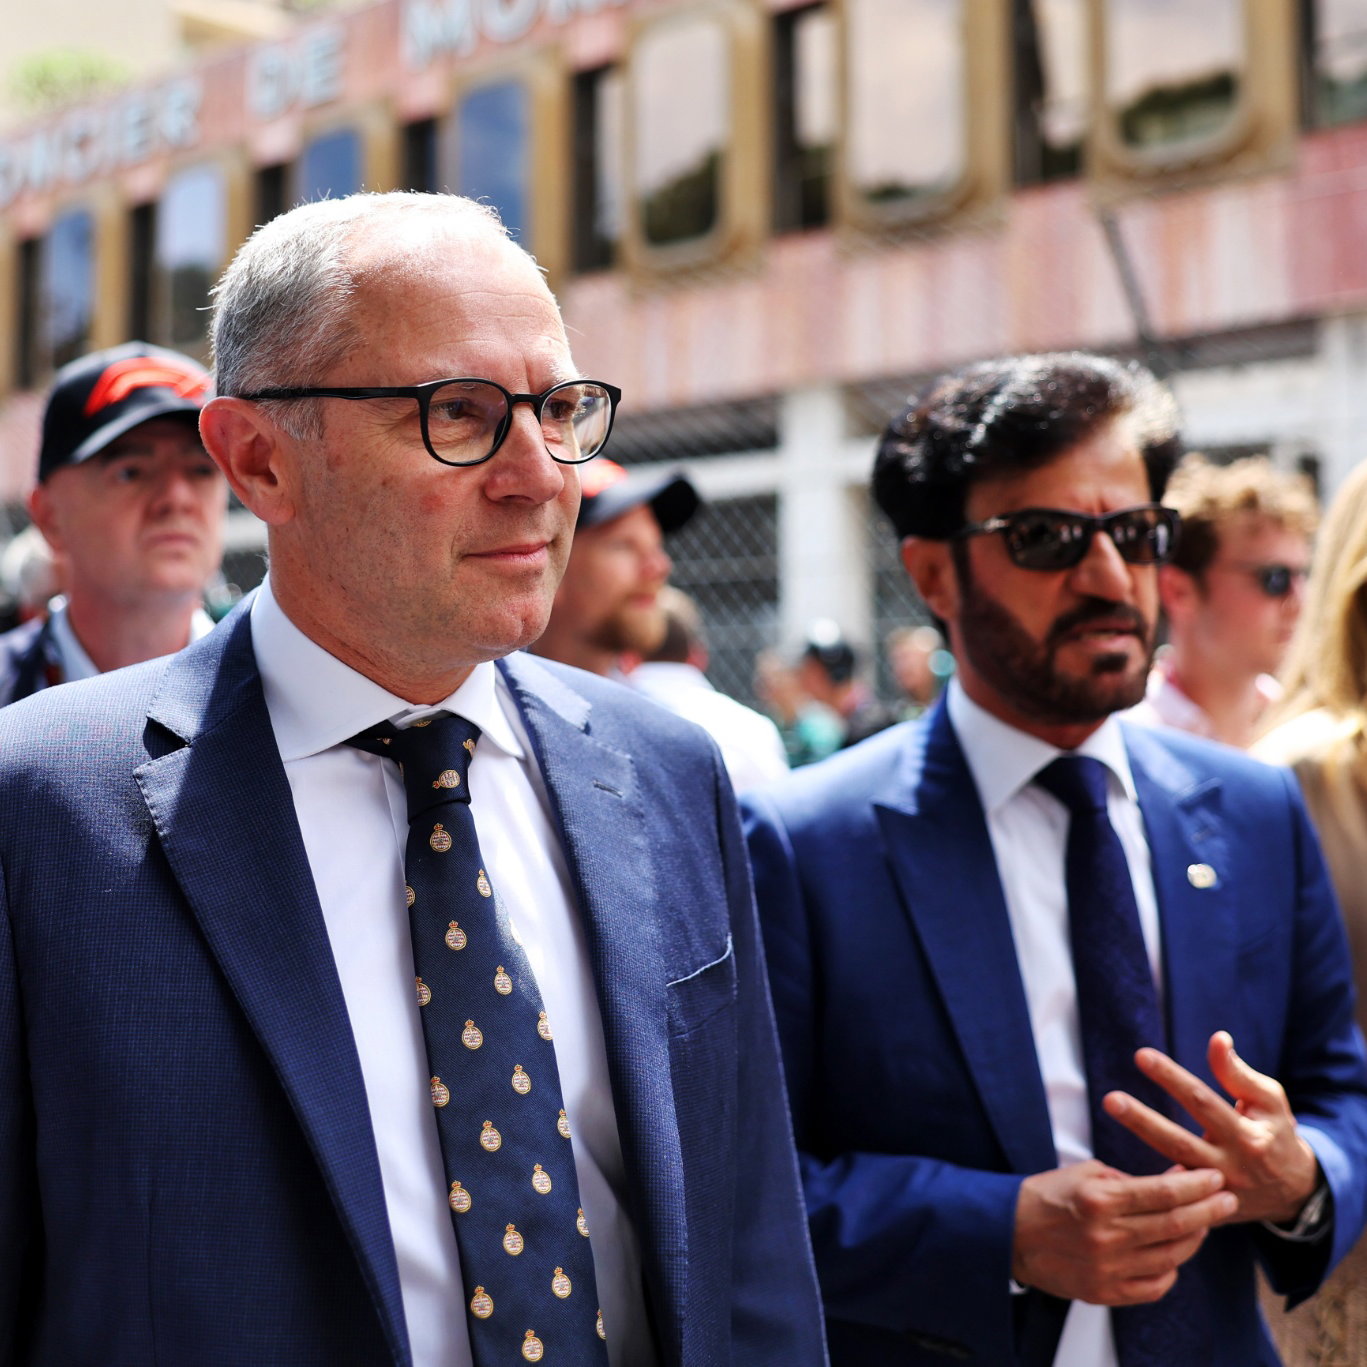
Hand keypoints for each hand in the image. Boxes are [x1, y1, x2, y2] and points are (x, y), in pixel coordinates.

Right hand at [1012, 1160, 1234, 1304]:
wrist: (1009, 1233)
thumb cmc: (1048, 1196)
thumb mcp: (1085, 1173)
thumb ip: (1129, 1180)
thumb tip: (1173, 1178)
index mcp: (1099, 1200)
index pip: (1163, 1192)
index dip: (1195, 1184)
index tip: (1214, 1176)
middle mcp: (1107, 1236)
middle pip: (1174, 1225)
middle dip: (1208, 1210)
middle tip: (1228, 1199)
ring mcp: (1108, 1268)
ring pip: (1171, 1257)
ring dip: (1195, 1238)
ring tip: (1204, 1222)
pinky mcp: (1105, 1292)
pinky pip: (1154, 1287)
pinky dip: (1171, 1270)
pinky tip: (1175, 1254)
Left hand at [1103, 1031, 1320, 1225]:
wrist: (1295, 1193)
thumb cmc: (1276, 1134)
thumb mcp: (1269, 1101)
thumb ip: (1238, 1073)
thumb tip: (1217, 1038)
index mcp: (1247, 1137)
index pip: (1202, 1103)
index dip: (1172, 1078)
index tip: (1141, 1056)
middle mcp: (1230, 1167)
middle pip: (1180, 1142)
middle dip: (1143, 1121)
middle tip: (1110, 1099)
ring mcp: (1215, 1193)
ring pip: (1171, 1167)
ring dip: (1139, 1146)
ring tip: (1112, 1117)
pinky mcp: (1206, 1210)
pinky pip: (1172, 1198)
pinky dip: (1146, 1185)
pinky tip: (1114, 1170)